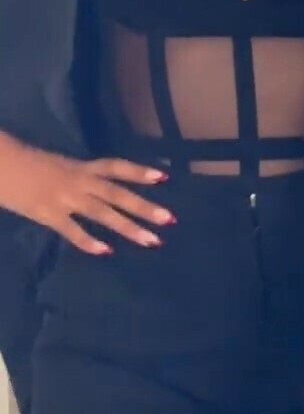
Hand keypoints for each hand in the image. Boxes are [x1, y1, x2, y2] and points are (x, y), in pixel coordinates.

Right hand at [5, 148, 175, 254]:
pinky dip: (89, 241)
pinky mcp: (48, 214)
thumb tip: (91, 189)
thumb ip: (74, 177)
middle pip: (117, 193)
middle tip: (170, 219)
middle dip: (144, 207)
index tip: (164, 177)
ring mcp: (65, 198)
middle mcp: (78, 181)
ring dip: (129, 227)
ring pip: (103, 213)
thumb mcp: (55, 165)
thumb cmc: (23, 162)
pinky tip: (106, 252)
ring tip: (152, 241)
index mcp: (79, 167)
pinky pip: (72, 230)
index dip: (139, 171)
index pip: (115, 167)